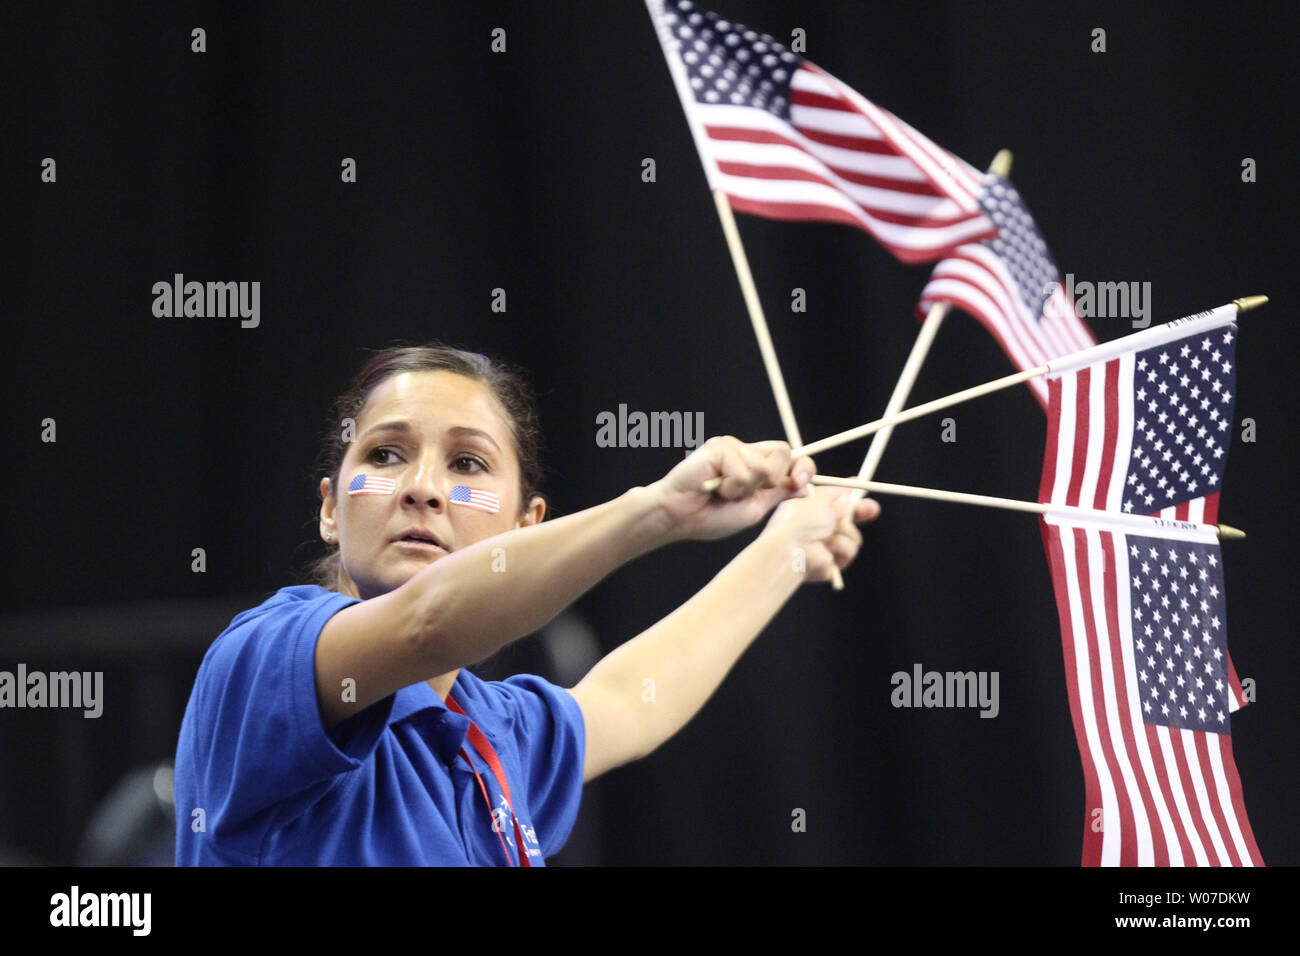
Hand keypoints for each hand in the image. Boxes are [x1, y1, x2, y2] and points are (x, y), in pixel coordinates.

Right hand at [648, 436, 814, 541]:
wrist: (680, 518)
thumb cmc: (712, 517)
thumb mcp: (754, 509)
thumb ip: (778, 494)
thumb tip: (806, 488)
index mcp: (757, 466)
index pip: (791, 457)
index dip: (802, 467)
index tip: (800, 482)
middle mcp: (746, 452)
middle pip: (782, 453)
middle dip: (770, 481)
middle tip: (742, 495)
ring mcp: (732, 446)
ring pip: (762, 466)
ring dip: (744, 490)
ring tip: (722, 493)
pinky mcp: (718, 447)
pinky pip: (742, 470)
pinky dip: (730, 487)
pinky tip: (712, 487)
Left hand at [761, 486, 880, 582]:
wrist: (792, 549)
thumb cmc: (801, 521)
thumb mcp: (822, 501)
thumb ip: (839, 500)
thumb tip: (849, 502)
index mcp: (807, 509)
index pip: (832, 500)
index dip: (847, 494)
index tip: (860, 484)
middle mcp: (816, 529)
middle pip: (846, 519)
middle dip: (861, 513)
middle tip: (873, 509)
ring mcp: (824, 547)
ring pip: (853, 536)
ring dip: (846, 531)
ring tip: (829, 533)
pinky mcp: (831, 563)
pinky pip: (849, 551)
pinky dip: (842, 547)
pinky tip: (828, 548)